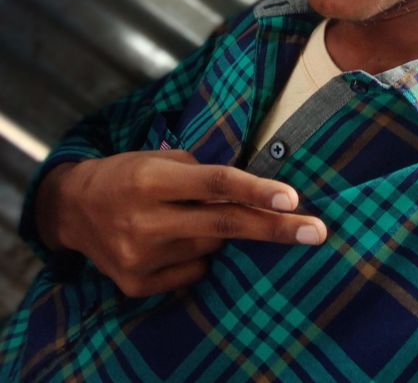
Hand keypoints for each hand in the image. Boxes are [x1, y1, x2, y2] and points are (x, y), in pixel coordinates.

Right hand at [36, 151, 326, 297]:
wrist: (73, 208)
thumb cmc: (127, 173)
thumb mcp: (159, 159)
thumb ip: (202, 173)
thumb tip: (254, 190)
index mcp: (150, 180)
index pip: (214, 184)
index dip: (256, 190)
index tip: (293, 198)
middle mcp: (144, 221)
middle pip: (224, 225)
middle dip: (275, 228)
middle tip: (317, 231)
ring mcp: (140, 258)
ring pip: (210, 249)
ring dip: (216, 233)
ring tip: (186, 217)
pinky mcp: (136, 285)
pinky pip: (192, 273)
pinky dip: (196, 256)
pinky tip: (173, 239)